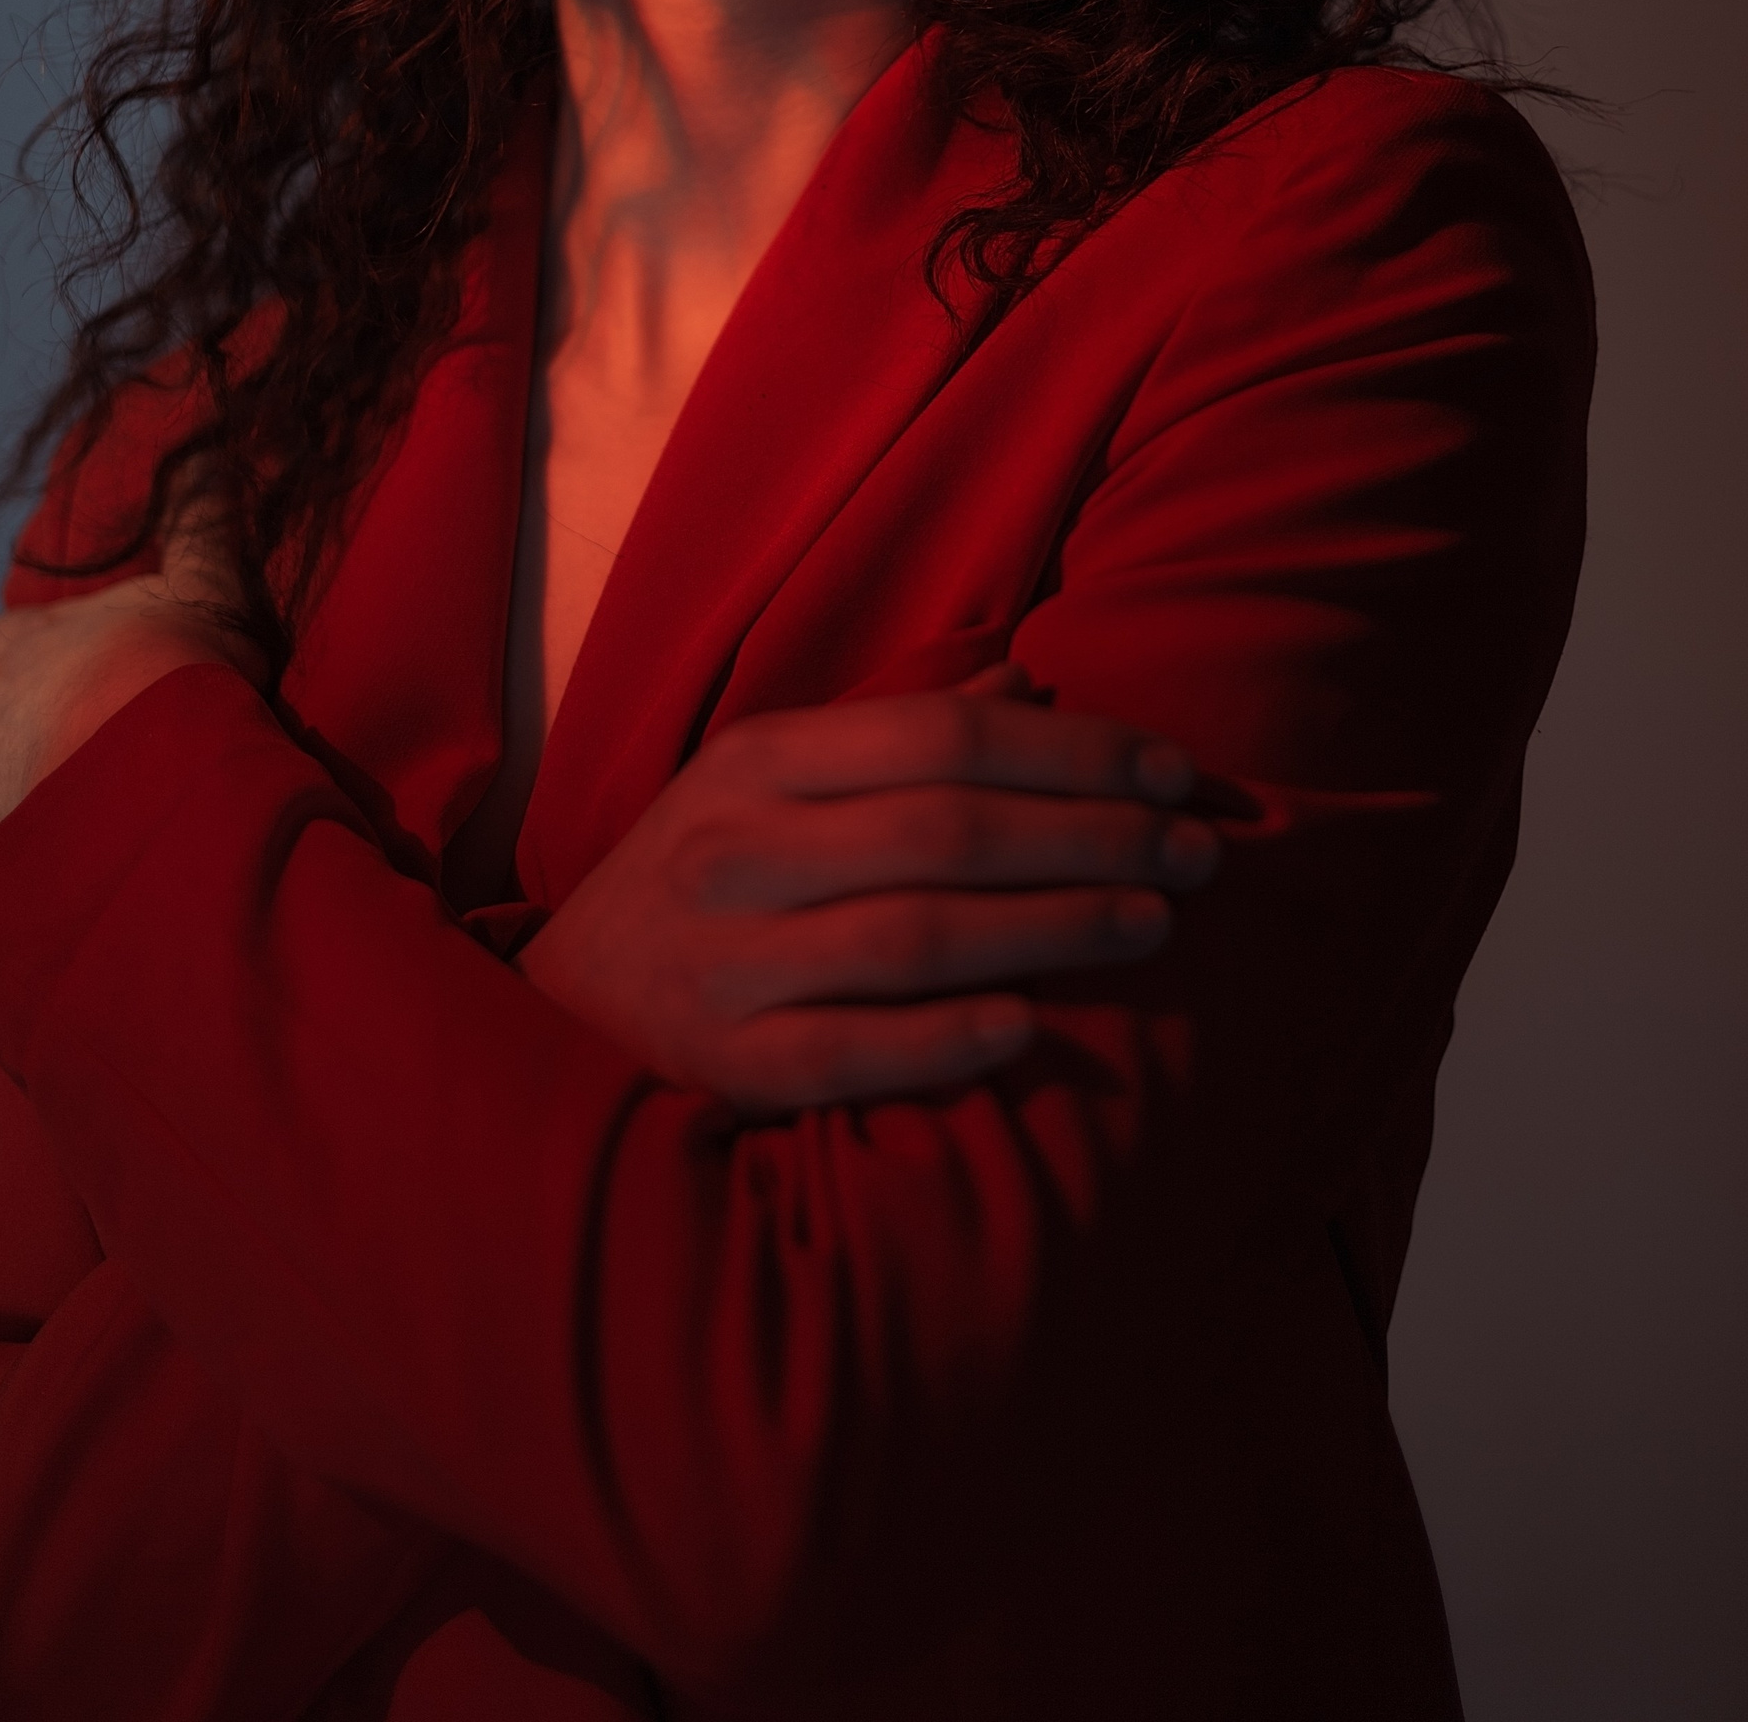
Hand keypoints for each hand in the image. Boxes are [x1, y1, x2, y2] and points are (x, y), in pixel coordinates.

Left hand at [0, 507, 257, 938]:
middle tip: (94, 778)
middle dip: (20, 756)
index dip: (37, 675)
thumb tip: (204, 450)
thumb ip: (198, 528)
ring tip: (84, 849)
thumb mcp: (204, 593)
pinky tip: (59, 903)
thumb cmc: (169, 681)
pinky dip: (4, 897)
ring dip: (11, 827)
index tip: (87, 696)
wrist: (151, 794)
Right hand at [521, 670, 1218, 1111]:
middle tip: (1196, 852)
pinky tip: (1028, 1027)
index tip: (1173, 770)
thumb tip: (1030, 683)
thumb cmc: (698, 884)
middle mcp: (740, 850)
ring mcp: (728, 960)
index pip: (945, 737)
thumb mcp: (772, 784)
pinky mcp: (724, 1063)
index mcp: (761, 762)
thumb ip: (895, 736)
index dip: (1074, 752)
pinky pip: (850, 1050)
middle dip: (1093, 834)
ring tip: (1151, 924)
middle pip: (948, 828)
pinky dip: (944, 1038)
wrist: (551, 1013)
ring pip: (915, 932)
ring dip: (1051, 925)